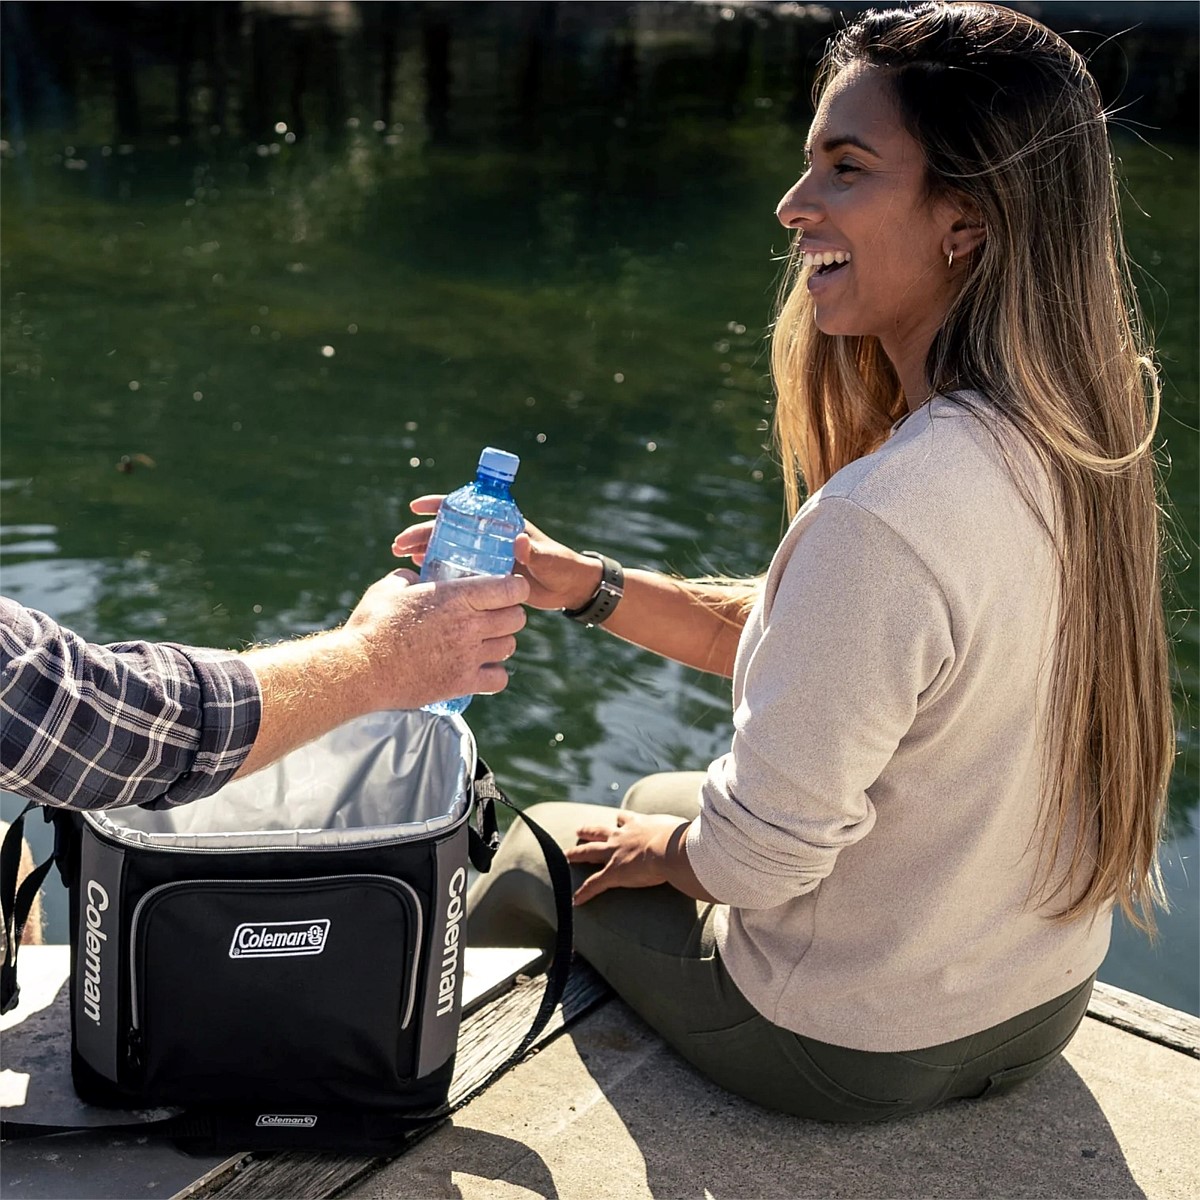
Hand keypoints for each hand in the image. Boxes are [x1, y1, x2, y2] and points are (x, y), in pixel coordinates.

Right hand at [340, 568, 528, 710]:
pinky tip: (480, 668)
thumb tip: (417, 577)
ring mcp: (468, 656)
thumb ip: (411, 578)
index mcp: (457, 597)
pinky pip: (499, 679)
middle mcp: (470, 625)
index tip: (507, 590)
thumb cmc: (373, 624)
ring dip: (500, 642)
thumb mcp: (391, 588)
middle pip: (516, 618)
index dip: (514, 588)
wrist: (362, 669)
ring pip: (509, 646)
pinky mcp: (462, 683)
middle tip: (494, 615)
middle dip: (509, 614)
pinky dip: (494, 674)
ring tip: (485, 641)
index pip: (511, 589)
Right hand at [393, 496, 604, 611]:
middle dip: (421, 533)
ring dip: (423, 550)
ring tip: (400, 559)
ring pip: (447, 548)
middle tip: (399, 544)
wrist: (570, 589)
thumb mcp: (548, 559)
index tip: (416, 507)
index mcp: (501, 524)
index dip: (439, 504)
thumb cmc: (563, 567)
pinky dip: (436, 570)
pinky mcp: (484, 577)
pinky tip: (419, 576)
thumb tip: (519, 541)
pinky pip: (455, 570)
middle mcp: (489, 537)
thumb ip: (534, 552)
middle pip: (448, 529)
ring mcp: (485, 556)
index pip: (465, 507)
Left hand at [566, 811, 692, 904]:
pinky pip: (594, 884)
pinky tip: (575, 900)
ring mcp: (616, 853)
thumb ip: (693, 835)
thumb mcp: (686, 831)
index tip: (618, 818)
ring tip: (567, 855)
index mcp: (641, 824)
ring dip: (577, 853)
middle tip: (580, 829)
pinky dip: (584, 892)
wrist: (672, 848)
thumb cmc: (684, 839)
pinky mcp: (613, 873)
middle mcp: (624, 836)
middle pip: (601, 831)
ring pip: (590, 852)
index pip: (626, 819)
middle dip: (589, 831)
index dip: (621, 820)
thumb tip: (713, 836)